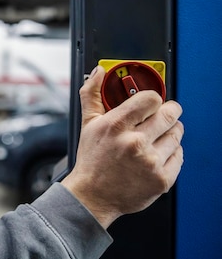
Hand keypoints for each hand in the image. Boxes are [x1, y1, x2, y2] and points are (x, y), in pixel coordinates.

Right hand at [62, 65, 183, 228]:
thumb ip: (92, 94)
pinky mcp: (162, 179)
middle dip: (168, 111)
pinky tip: (156, 154)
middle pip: (169, 114)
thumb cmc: (92, 159)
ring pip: (176, 134)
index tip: (151, 102)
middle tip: (163, 115)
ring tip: (156, 137)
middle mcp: (134, 143)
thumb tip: (98, 72)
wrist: (93, 195)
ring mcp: (150, 162)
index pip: (151, 99)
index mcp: (116, 126)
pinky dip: (172, 153)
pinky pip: (180, 155)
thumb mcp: (87, 124)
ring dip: (170, 132)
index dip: (153, 99)